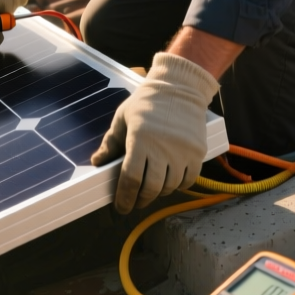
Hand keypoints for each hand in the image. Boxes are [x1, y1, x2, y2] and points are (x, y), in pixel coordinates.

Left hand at [90, 52, 215, 212]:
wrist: (180, 88)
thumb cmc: (147, 102)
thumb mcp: (123, 118)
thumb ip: (110, 143)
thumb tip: (97, 162)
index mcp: (140, 139)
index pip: (131, 178)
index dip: (124, 197)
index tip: (120, 207)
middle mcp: (162, 148)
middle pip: (151, 187)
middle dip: (140, 200)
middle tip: (134, 203)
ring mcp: (182, 152)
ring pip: (169, 186)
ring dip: (158, 192)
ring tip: (150, 190)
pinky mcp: (197, 152)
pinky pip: (188, 180)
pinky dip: (177, 185)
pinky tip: (168, 182)